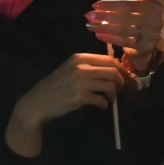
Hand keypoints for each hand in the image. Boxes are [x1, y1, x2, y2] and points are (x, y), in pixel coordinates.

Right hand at [7, 53, 128, 155]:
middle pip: (113, 71)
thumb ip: (88, 67)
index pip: (109, 59)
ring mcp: (81, 81)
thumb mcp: (70, 70)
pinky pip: (101, 99)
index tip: (126, 76)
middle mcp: (81, 67)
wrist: (36, 103)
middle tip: (121, 89)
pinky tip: (101, 106)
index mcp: (79, 58)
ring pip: (110, 85)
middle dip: (122, 81)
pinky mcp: (80, 96)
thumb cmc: (55, 87)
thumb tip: (115, 70)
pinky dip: (104, 104)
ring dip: (114, 93)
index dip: (121, 68)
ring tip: (109, 99)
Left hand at [85, 0, 163, 66]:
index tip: (95, 5)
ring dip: (104, 27)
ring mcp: (150, 35)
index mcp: (155, 8)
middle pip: (126, 17)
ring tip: (90, 26)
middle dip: (105, 16)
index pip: (131, 5)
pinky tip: (98, 35)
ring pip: (123, 30)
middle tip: (88, 15)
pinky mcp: (144, 47)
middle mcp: (155, 21)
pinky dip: (110, 38)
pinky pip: (124, 42)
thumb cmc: (143, 21)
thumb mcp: (144, 8)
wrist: (150, 43)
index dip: (112, 4)